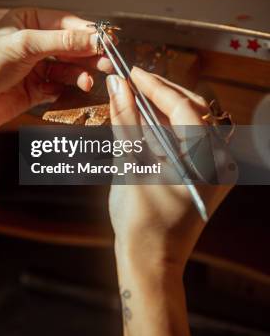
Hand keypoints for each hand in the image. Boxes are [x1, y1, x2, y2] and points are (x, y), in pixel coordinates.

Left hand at [0, 8, 111, 132]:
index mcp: (29, 21)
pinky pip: (60, 86)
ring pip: (69, 67)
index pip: (67, 23)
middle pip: (71, 45)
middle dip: (89, 54)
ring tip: (89, 79)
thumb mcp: (26, 45)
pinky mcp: (37, 89)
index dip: (88, 32)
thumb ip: (63, 41)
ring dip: (81, 73)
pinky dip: (68, 88)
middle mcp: (34, 42)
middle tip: (108, 61)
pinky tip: (70, 88)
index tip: (108, 40)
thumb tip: (94, 36)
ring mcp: (36, 66)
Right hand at [107, 67, 232, 271]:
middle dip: (162, 91)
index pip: (184, 108)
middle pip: (194, 110)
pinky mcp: (205, 172)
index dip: (156, 86)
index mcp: (207, 162)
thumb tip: (117, 86)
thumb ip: (125, 121)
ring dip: (165, 105)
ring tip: (136, 94)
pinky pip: (190, 137)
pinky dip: (169, 123)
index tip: (131, 72)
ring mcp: (215, 168)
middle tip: (132, 80)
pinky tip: (146, 117)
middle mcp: (219, 162)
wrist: (150, 262)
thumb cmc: (140, 222)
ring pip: (193, 120)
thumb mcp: (130, 165)